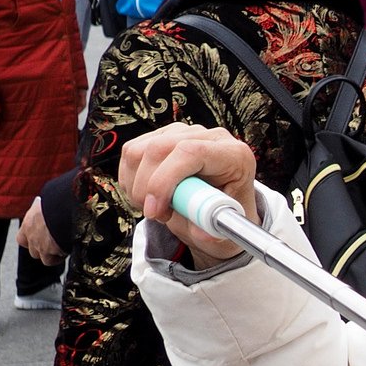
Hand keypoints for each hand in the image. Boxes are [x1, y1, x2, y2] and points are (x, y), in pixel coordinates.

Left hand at [17, 198, 63, 263]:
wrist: (63, 208)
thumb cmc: (55, 202)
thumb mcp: (43, 202)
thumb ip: (40, 206)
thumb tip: (41, 200)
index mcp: (28, 224)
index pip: (22, 239)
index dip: (31, 241)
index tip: (41, 237)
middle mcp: (31, 237)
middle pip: (33, 251)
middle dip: (43, 249)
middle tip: (56, 243)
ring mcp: (40, 246)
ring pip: (44, 258)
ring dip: (53, 255)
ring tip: (64, 247)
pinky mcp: (51, 252)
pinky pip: (55, 260)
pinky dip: (61, 257)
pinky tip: (69, 249)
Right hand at [117, 122, 258, 265]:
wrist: (220, 209)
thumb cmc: (225, 215)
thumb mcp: (224, 228)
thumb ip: (212, 230)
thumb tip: (200, 232)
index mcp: (234, 156)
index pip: (191, 152)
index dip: (165, 181)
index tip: (156, 210)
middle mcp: (210, 138)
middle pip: (158, 149)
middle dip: (146, 187)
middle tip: (155, 214)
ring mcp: (185, 134)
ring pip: (138, 151)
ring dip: (137, 185)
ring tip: (156, 207)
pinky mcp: (163, 136)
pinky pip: (131, 153)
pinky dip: (131, 179)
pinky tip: (148, 195)